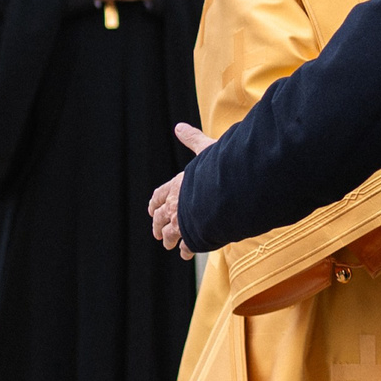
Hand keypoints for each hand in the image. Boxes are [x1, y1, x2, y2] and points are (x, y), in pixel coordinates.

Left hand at [147, 123, 217, 258]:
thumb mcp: (206, 149)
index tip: (152, 209)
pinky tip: (186, 254)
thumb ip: (193, 139)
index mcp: (177, 185)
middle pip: (160, 217)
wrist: (229, 193)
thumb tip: (179, 126)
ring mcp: (183, 222)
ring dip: (169, 239)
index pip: (160, 194)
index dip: (155, 202)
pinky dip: (185, 251)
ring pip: (170, 234)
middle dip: (158, 224)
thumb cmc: (219, 170)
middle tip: (157, 232)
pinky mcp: (194, 236)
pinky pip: (186, 247)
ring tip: (169, 245)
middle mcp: (176, 205)